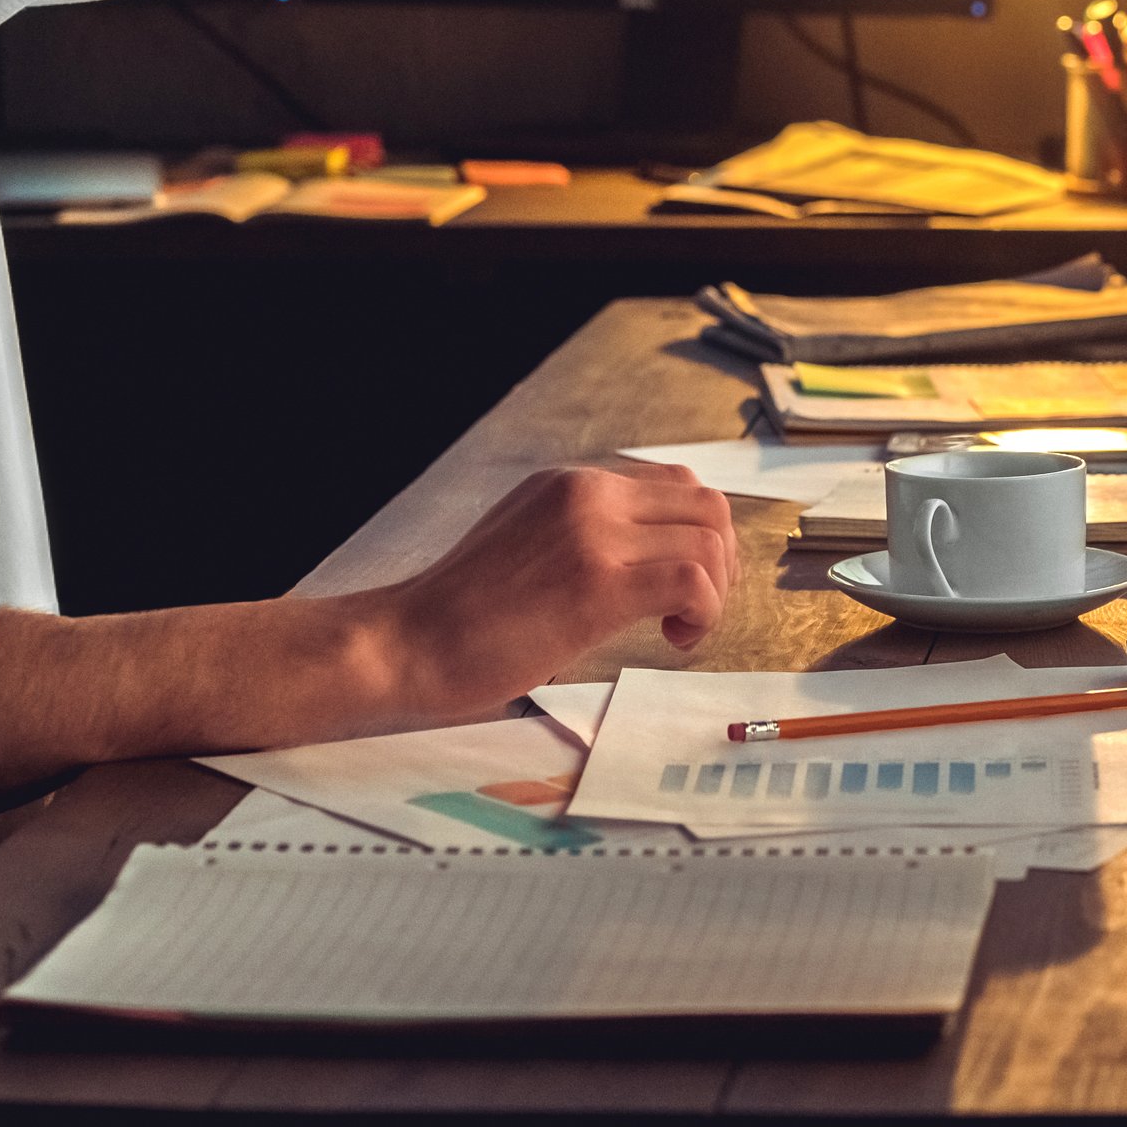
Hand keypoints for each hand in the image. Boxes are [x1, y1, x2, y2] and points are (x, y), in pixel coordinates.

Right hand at [371, 462, 738, 717]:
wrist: (406, 643)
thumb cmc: (458, 617)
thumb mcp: (525, 546)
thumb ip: (578, 539)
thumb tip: (640, 566)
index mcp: (569, 483)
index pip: (676, 485)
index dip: (699, 537)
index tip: (685, 586)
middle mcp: (586, 493)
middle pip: (706, 504)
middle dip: (720, 561)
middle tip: (693, 610)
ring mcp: (593, 533)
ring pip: (708, 540)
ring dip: (714, 592)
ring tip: (679, 629)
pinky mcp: (597, 582)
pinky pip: (692, 580)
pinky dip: (703, 613)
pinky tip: (673, 639)